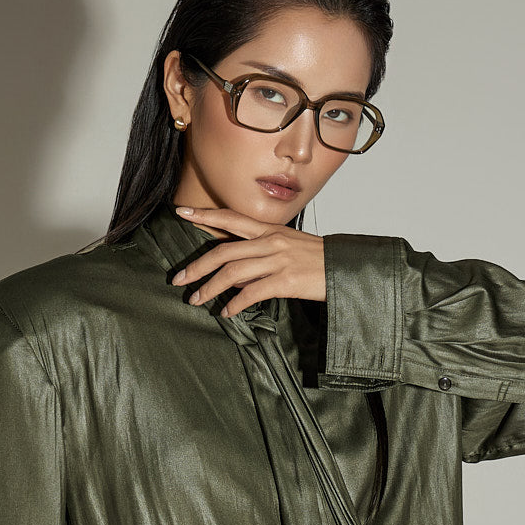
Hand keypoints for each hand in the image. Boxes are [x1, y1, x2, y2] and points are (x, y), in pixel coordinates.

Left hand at [171, 206, 325, 317]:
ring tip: (197, 300)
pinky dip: (234, 304)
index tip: (181, 212)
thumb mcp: (288, 247)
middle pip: (223, 251)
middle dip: (196, 266)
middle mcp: (270, 241)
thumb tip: (235, 275)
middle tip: (178, 279)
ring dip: (210, 289)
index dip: (204, 215)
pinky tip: (226, 312)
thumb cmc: (317, 260)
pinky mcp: (285, 281)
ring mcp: (277, 261)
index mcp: (269, 229)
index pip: (230, 218)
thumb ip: (260, 256)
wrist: (345, 268)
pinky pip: (251, 293)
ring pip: (232, 273)